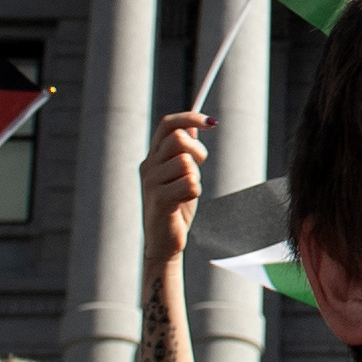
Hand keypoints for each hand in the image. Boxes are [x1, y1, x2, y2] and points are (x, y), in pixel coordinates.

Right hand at [141, 109, 207, 261]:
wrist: (164, 243)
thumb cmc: (175, 208)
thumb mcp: (180, 176)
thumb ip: (183, 152)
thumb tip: (192, 126)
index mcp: (153, 157)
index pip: (168, 125)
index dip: (190, 118)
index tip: (212, 122)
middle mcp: (148, 166)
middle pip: (179, 139)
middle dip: (198, 151)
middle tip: (199, 169)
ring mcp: (151, 182)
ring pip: (186, 162)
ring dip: (195, 178)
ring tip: (187, 193)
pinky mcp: (159, 199)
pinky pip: (190, 183)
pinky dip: (195, 192)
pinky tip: (185, 203)